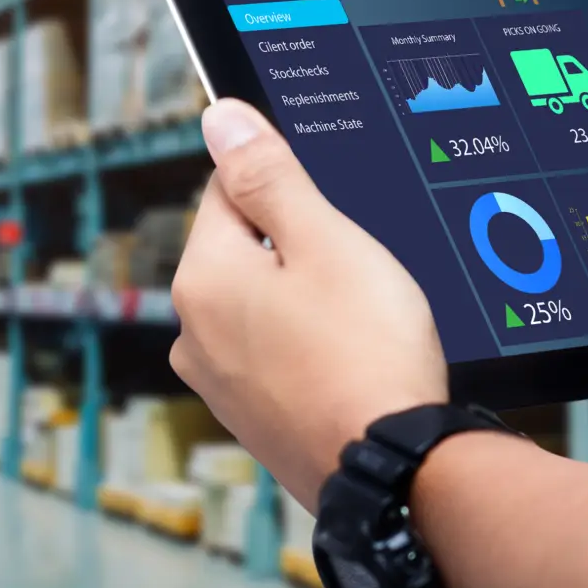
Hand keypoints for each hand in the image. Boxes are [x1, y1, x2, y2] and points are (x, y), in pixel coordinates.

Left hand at [169, 100, 448, 504]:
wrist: (394, 471)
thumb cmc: (367, 351)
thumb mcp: (326, 241)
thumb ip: (269, 175)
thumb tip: (219, 117)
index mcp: (202, 278)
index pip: (228, 189)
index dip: (288, 187)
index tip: (334, 211)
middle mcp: (193, 333)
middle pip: (244, 250)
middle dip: (298, 247)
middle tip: (359, 270)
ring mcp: (219, 384)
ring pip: (263, 305)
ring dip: (307, 299)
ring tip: (362, 320)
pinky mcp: (253, 420)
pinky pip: (277, 355)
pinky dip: (310, 347)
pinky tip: (353, 359)